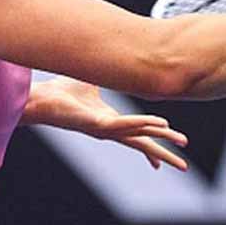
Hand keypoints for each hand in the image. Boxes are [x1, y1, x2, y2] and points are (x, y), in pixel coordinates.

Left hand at [28, 77, 188, 170]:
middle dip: (164, 154)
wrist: (41, 99)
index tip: (166, 159)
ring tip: (179, 140)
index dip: (153, 145)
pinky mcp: (96, 125)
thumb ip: (106, 74)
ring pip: (138, 135)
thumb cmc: (62, 92)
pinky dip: (142, 124)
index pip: (138, 136)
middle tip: (184, 166)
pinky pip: (124, 124)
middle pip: (143, 144)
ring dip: (159, 137)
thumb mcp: (92, 80)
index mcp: (110, 122)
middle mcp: (109, 130)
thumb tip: (114, 58)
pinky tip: (159, 124)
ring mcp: (103, 129)